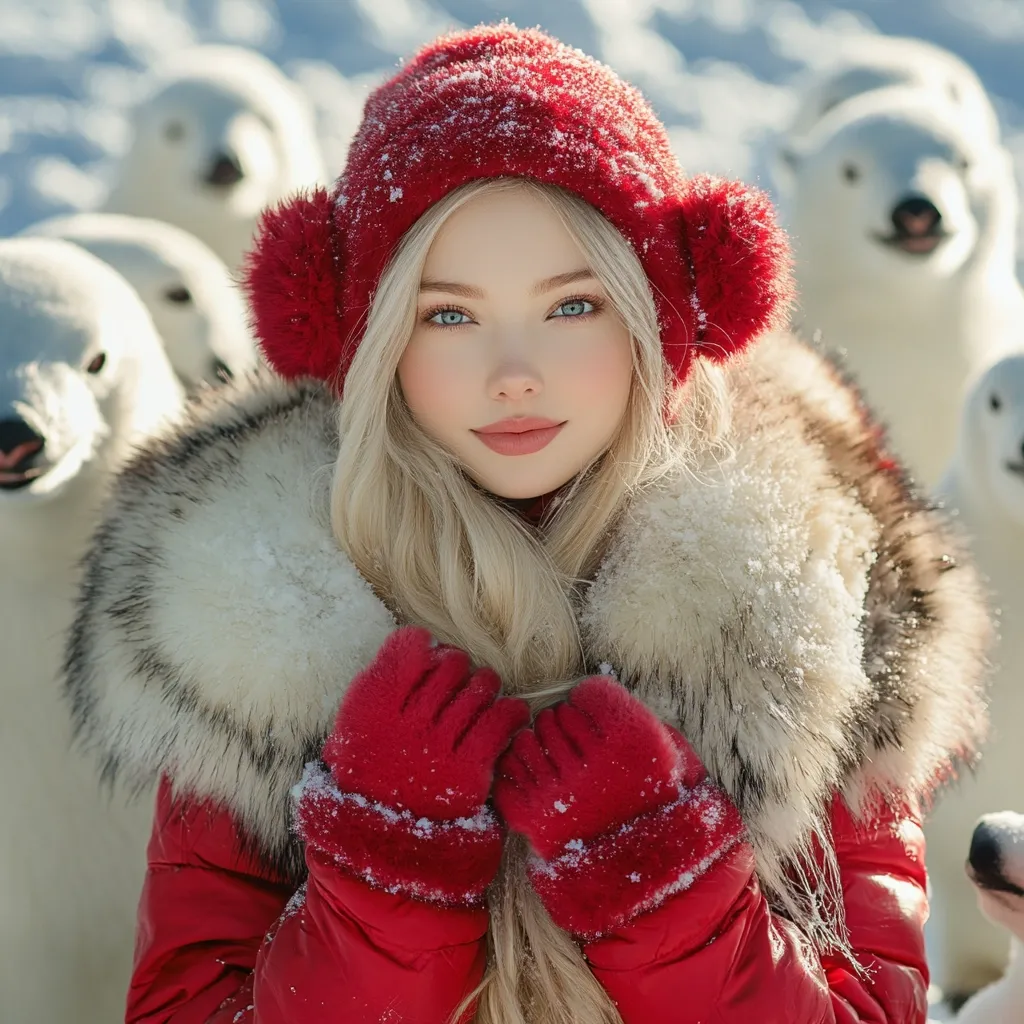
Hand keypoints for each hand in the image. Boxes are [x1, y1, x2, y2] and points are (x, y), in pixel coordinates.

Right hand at [295, 626, 529, 905]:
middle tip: (456, 686)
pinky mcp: (470, 769)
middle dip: (459, 668)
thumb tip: (425, 640)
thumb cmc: (373, 769)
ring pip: (482, 685)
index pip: (412, 644)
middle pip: (452, 662)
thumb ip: (385, 675)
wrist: (384, 840)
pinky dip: (511, 712)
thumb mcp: (357, 719)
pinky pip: (503, 718)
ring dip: (485, 688)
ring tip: (477, 703)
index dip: (427, 647)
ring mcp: (438, 746)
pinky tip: (506, 717)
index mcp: (372, 704)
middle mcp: (405, 722)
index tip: (429, 663)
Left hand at [493, 675, 743, 937]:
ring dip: (541, 746)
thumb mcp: (669, 752)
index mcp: (636, 741)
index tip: (599, 720)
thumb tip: (580, 690)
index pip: (589, 690)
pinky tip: (540, 782)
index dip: (592, 703)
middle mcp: (598, 764)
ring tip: (561, 766)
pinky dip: (519, 772)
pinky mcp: (536, 818)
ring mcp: (564, 793)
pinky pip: (508, 770)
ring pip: (529, 737)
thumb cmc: (662, 807)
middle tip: (581, 749)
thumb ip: (629, 716)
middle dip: (565, 726)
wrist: (657, 884)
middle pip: (556, 713)